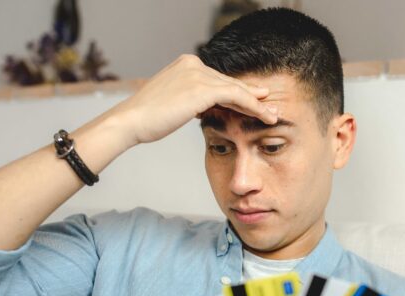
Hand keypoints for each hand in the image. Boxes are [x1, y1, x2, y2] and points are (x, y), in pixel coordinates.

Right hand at [111, 54, 277, 145]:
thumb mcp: (172, 103)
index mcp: (186, 65)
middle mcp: (193, 64)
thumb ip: (190, 99)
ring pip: (236, 89)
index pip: (219, 79)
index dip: (239, 92)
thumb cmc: (147, 118)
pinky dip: (252, 106)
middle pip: (230, 82)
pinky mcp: (202, 87)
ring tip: (273, 114)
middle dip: (252, 95)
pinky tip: (264, 115)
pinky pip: (235, 96)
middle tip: (271, 104)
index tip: (255, 101)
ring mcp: (197, 74)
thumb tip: (202, 107)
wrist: (131, 121)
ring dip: (257, 103)